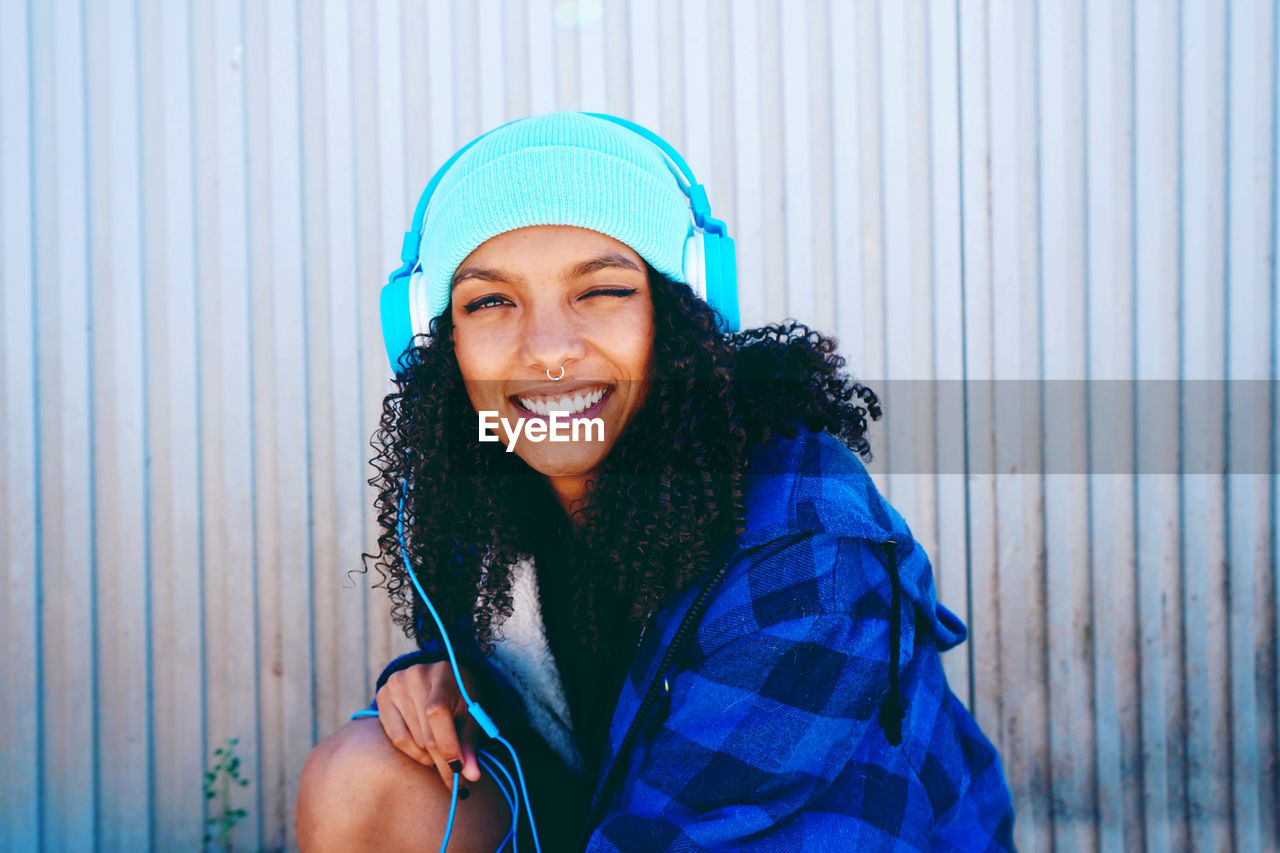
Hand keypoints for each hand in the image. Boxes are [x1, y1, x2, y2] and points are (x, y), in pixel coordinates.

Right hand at [375, 662, 484, 789]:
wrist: (441, 676)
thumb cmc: (461, 696)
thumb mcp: (472, 714)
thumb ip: (470, 744)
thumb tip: (471, 777)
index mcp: (443, 673)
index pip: (438, 713)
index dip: (448, 746)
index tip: (459, 773)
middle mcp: (415, 676)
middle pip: (426, 732)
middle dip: (442, 761)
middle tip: (454, 780)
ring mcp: (396, 685)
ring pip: (412, 739)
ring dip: (429, 756)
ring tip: (441, 756)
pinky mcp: (382, 696)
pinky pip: (396, 738)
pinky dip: (413, 752)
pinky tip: (425, 750)